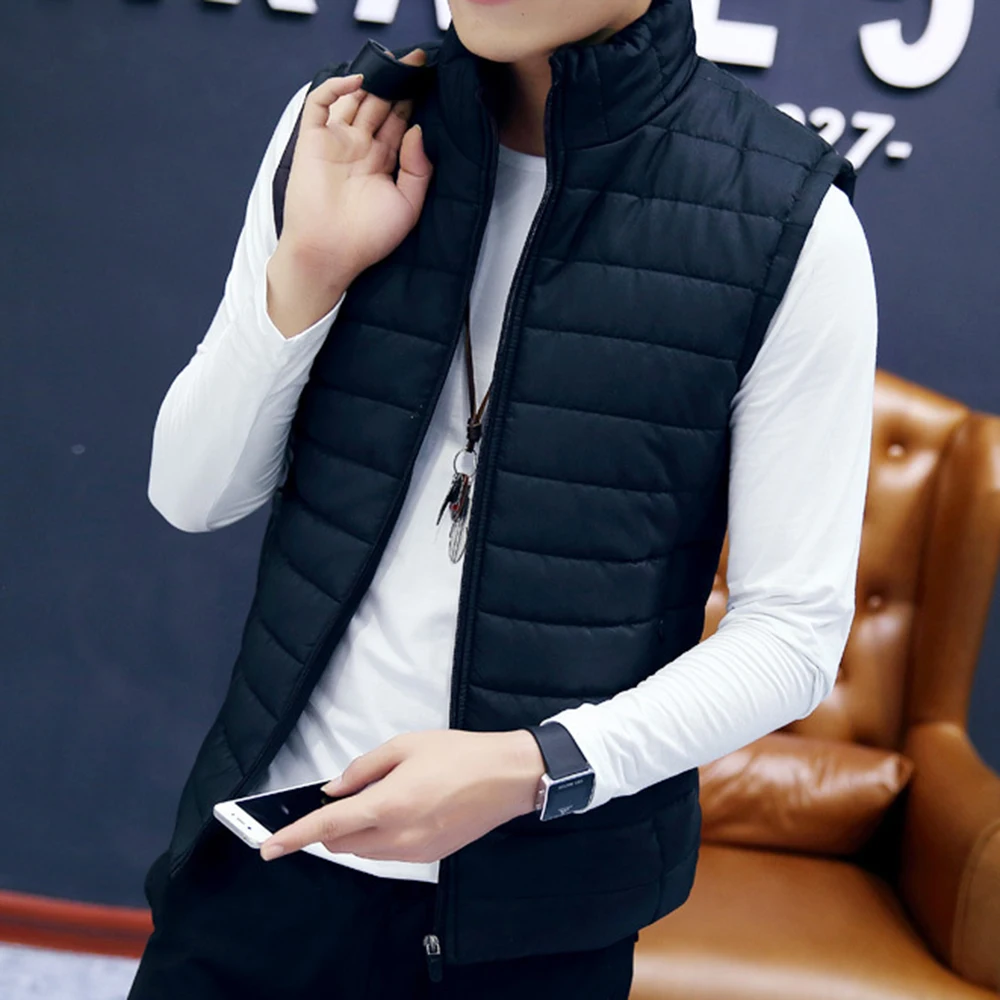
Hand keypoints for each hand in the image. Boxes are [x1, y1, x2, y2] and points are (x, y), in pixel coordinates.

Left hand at [258, 730, 545, 863]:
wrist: (507, 778)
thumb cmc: (458, 754)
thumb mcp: (405, 746)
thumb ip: (363, 769)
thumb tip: (334, 789)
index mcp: (388, 805)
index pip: (327, 826)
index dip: (294, 838)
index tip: (268, 848)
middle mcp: (398, 837)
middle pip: (342, 844)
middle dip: (328, 827)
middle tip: (338, 797)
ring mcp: (414, 852)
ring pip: (364, 852)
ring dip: (354, 832)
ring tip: (375, 798)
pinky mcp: (429, 857)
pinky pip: (388, 854)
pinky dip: (379, 836)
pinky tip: (397, 810)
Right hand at [277, 46, 433, 285]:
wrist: (330, 252)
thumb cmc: (368, 238)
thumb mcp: (408, 204)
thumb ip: (418, 168)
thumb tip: (418, 129)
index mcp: (382, 162)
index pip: (399, 122)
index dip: (413, 101)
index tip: (430, 81)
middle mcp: (360, 148)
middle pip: (380, 104)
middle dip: (398, 82)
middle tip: (418, 60)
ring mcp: (336, 142)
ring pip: (354, 99)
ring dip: (373, 80)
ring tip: (395, 62)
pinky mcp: (312, 140)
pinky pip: (320, 103)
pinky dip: (336, 87)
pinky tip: (358, 82)